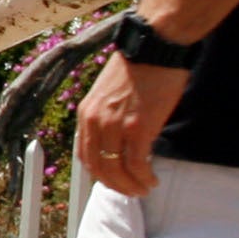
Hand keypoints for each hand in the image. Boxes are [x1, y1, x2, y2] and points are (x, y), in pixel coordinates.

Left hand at [76, 53, 186, 197]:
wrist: (154, 46)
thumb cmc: (140, 64)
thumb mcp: (110, 91)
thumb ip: (109, 114)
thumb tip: (119, 135)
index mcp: (86, 113)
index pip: (85, 153)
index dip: (99, 172)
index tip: (112, 179)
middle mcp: (95, 122)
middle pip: (98, 167)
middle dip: (114, 184)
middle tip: (129, 191)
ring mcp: (115, 126)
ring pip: (117, 170)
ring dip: (130, 186)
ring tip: (143, 189)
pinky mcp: (138, 128)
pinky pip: (137, 164)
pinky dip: (144, 177)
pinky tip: (152, 180)